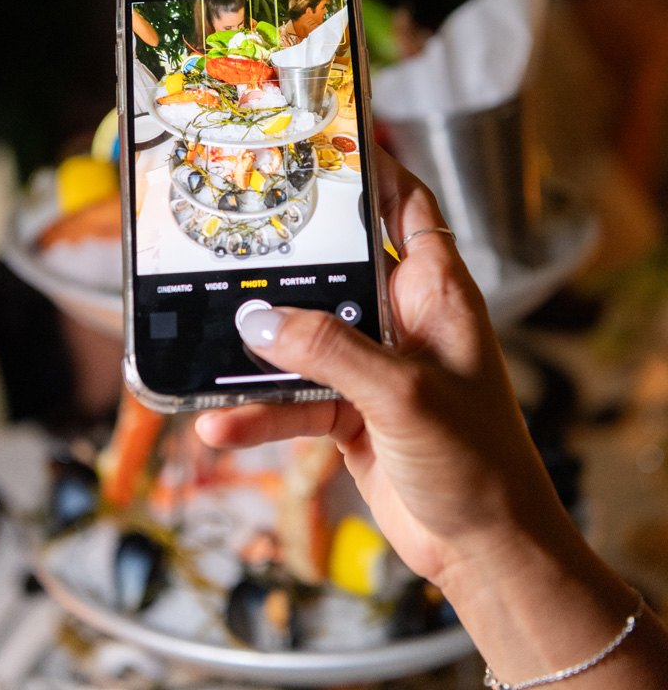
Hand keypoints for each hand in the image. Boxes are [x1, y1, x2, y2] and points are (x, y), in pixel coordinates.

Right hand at [196, 147, 559, 588]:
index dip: (375, 170)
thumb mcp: (404, 394)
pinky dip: (258, 412)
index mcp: (435, 292)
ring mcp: (373, 366)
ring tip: (204, 344)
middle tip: (232, 231)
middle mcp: (402, 319)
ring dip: (258, 349)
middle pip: (336, 268)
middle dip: (288, 258)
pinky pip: (292, 399)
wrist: (483, 548)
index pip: (407, 208)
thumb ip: (331, 351)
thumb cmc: (478, 459)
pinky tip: (220, 423)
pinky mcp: (349, 411)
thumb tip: (259, 320)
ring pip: (303, 337)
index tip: (324, 141)